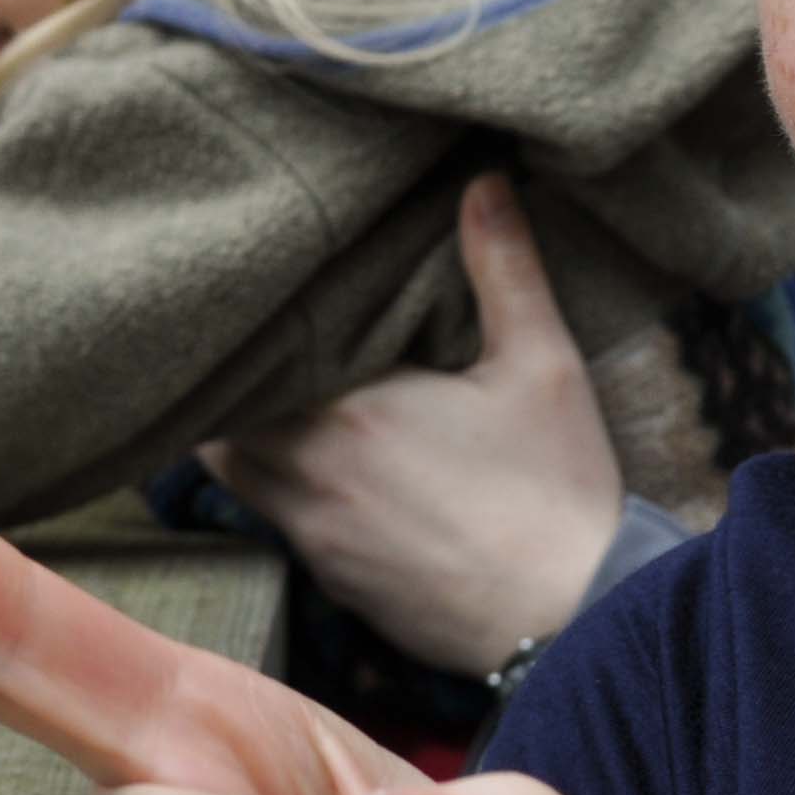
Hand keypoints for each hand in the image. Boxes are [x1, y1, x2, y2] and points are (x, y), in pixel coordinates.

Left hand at [200, 175, 626, 676]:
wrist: (574, 614)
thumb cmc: (559, 487)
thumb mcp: (543, 364)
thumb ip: (504, 267)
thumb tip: (482, 180)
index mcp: (352, 410)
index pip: (254, 356)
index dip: (248, 326)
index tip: (261, 295)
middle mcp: (311, 474)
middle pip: (220, 418)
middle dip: (231, 379)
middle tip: (255, 340)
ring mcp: (315, 535)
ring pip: (234, 475)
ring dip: (245, 436)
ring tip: (274, 397)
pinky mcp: (333, 581)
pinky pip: (276, 522)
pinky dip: (280, 489)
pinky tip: (322, 467)